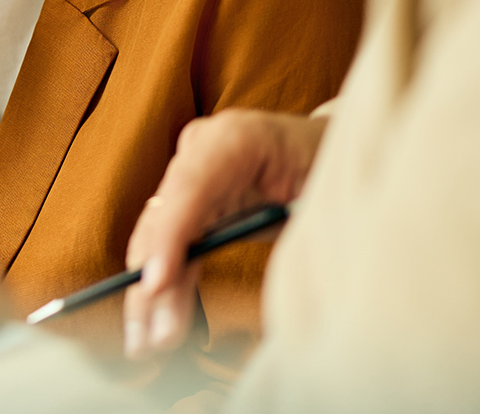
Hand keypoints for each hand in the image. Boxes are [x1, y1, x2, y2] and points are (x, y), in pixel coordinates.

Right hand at [123, 109, 327, 359]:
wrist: (331, 150)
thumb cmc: (334, 168)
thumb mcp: (328, 190)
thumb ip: (303, 224)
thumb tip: (287, 281)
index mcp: (236, 137)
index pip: (190, 185)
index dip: (170, 236)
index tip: (155, 284)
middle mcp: (201, 151)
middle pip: (164, 217)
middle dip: (152, 279)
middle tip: (151, 335)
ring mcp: (191, 175)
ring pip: (158, 237)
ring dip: (150, 293)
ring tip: (145, 343)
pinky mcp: (192, 202)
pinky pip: (172, 248)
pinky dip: (164, 286)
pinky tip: (155, 324)